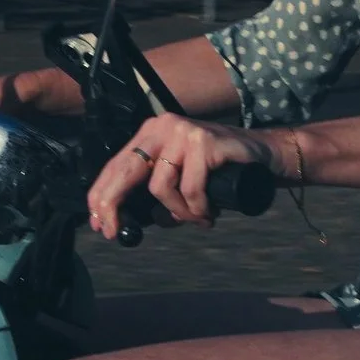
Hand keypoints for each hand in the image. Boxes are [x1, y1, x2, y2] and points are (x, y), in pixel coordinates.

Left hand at [88, 113, 275, 236]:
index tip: (98, 223)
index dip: (102, 195)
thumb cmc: (219, 171)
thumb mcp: (181, 180)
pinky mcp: (204, 142)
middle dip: (114, 205)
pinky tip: (208, 213)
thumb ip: (158, 195)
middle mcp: (163, 127)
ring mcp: (184, 132)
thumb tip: (136, 221)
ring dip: (177, 212)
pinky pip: (190, 188)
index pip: (116, 165)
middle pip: (126, 171)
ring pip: (160, 186)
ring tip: (196, 218)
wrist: (262, 154)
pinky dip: (197, 208)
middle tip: (115, 232)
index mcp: (151, 133)